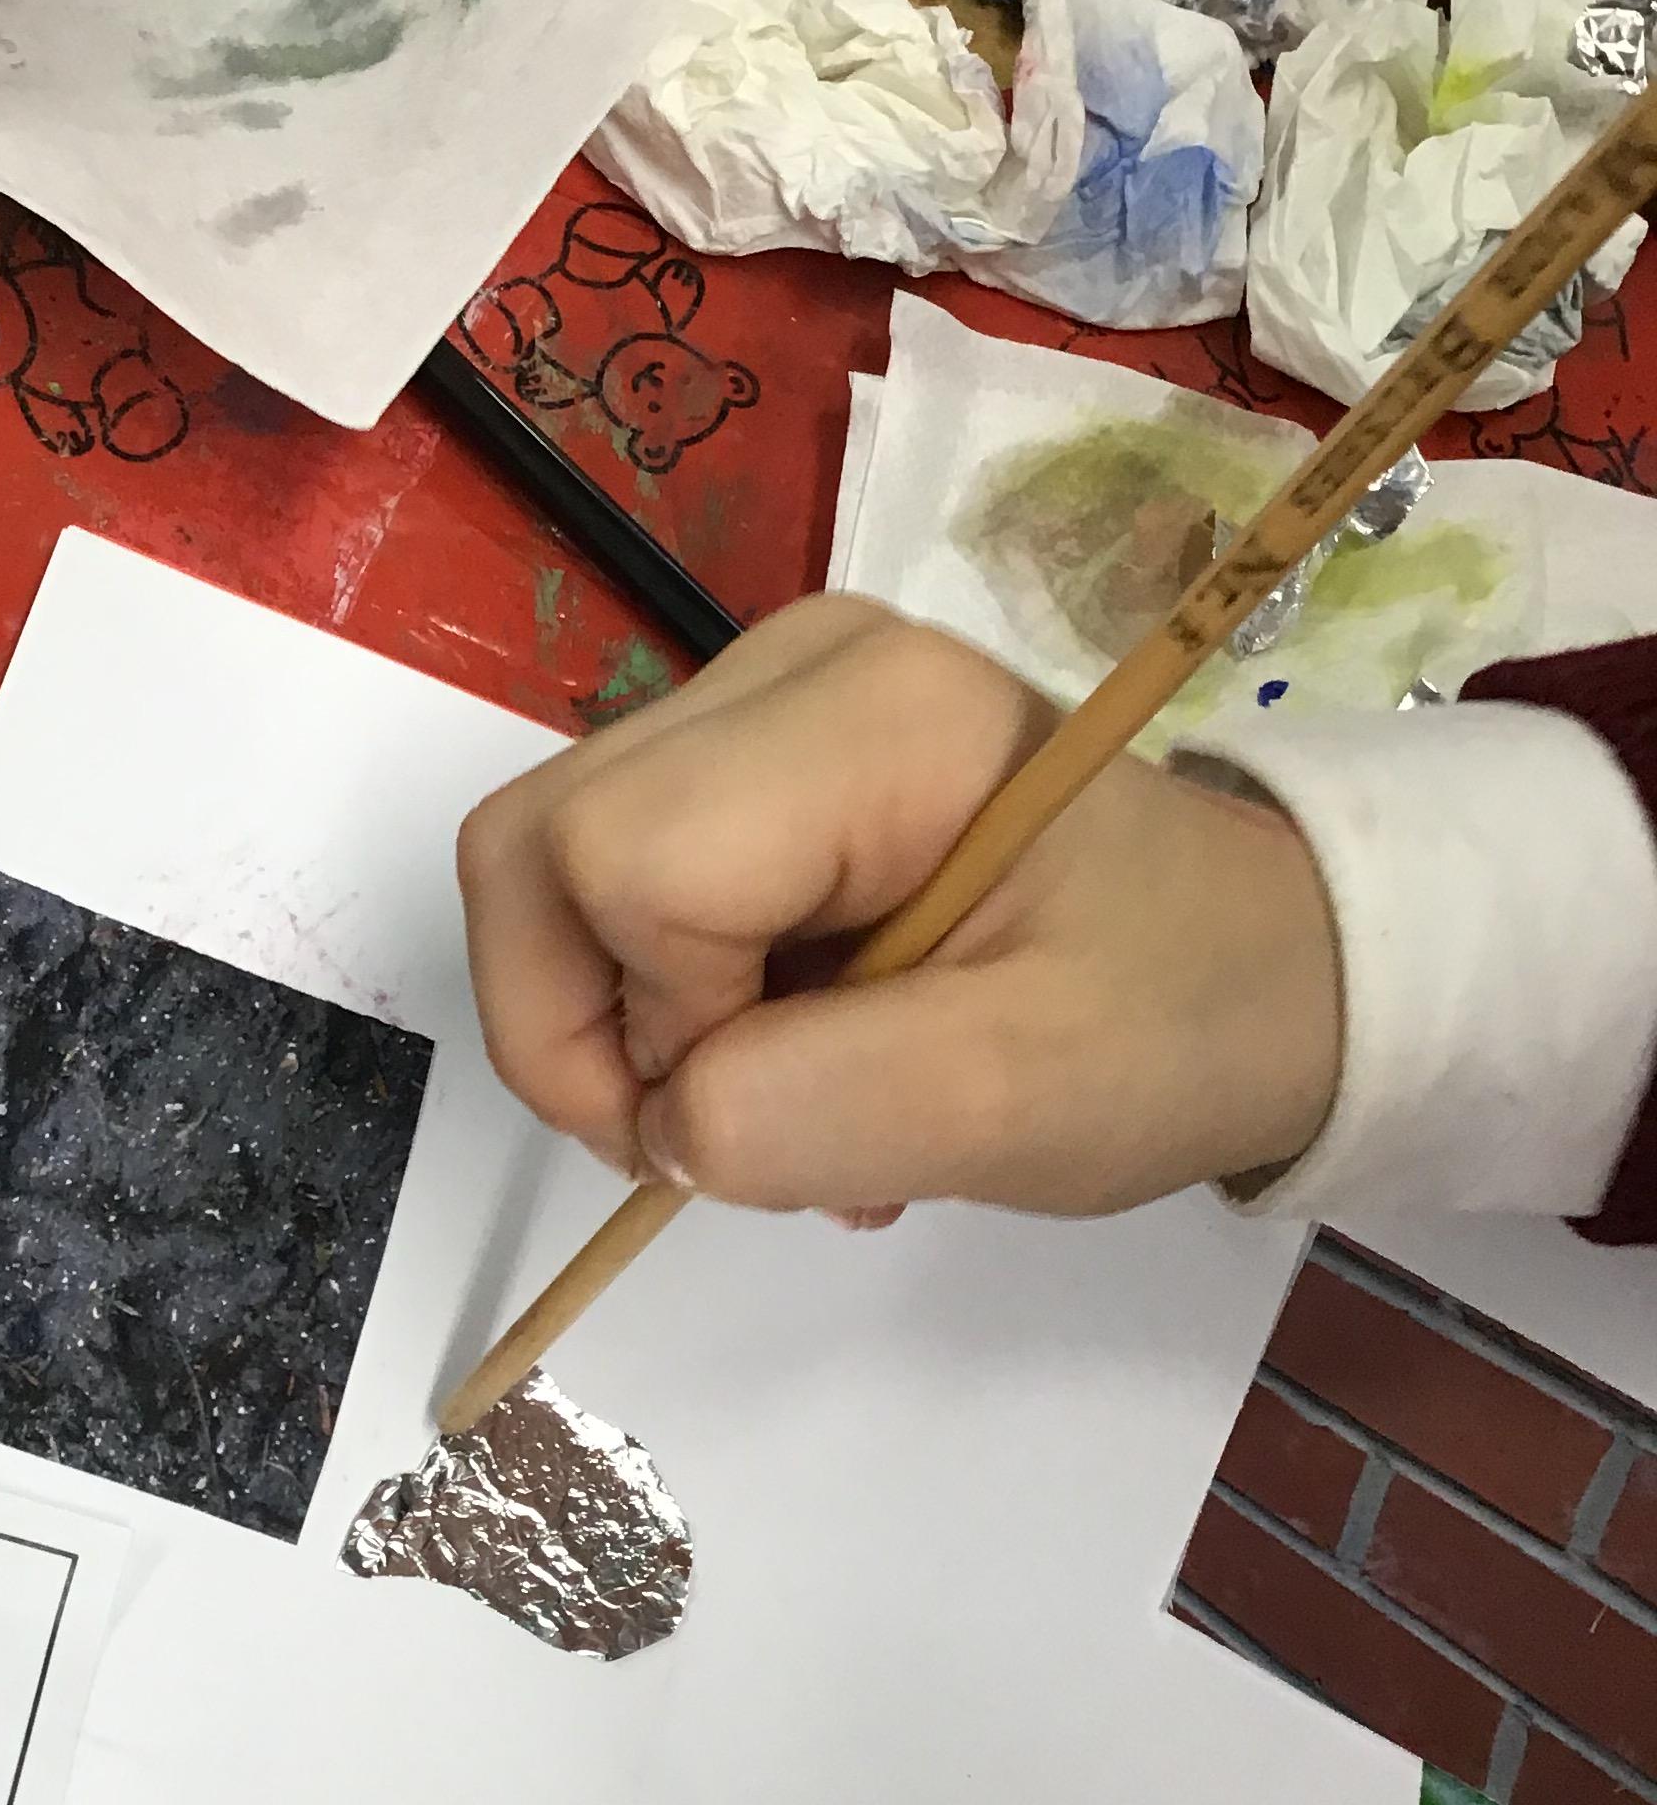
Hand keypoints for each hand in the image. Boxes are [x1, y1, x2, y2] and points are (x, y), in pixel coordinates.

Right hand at [457, 598, 1343, 1217]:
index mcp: (874, 719)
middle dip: (581, 1031)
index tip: (766, 1121)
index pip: (615, 864)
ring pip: (545, 869)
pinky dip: (651, 1003)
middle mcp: (787, 668)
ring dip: (615, 1027)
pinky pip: (607, 882)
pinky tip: (777, 1058)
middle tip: (711, 1135)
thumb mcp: (1024, 1098)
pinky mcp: (745, 754)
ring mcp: (757, 702)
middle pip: (534, 847)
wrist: (1270, 965)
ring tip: (763, 1106)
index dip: (644, 1029)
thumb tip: (660, 1121)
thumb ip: (820, 1110)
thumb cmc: (1173, 1020)